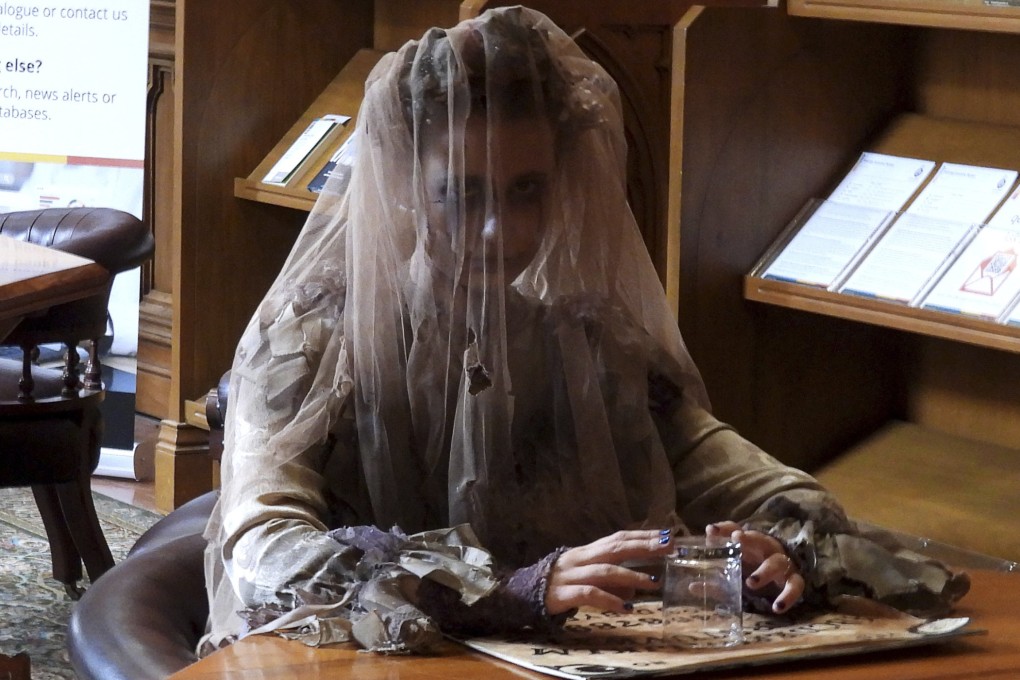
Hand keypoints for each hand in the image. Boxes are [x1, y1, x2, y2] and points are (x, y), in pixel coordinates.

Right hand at [545, 529, 673, 615]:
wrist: (521, 595)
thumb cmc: (559, 585)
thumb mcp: (587, 579)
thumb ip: (610, 582)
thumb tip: (634, 589)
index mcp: (587, 551)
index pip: (618, 538)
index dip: (643, 536)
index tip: (668, 536)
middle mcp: (580, 558)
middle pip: (615, 548)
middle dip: (644, 547)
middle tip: (669, 549)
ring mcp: (570, 575)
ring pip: (604, 571)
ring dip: (631, 576)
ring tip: (653, 583)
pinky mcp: (562, 595)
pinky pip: (588, 594)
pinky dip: (609, 600)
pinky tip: (625, 608)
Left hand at [707, 521, 803, 613]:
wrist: (783, 586)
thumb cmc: (753, 576)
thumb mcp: (733, 578)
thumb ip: (715, 581)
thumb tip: (691, 586)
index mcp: (748, 546)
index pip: (736, 530)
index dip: (725, 529)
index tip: (711, 530)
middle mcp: (765, 550)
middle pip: (760, 538)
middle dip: (749, 538)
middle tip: (738, 540)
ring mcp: (781, 564)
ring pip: (777, 561)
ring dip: (764, 571)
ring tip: (751, 583)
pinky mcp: (793, 579)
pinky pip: (796, 585)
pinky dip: (788, 595)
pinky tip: (777, 607)